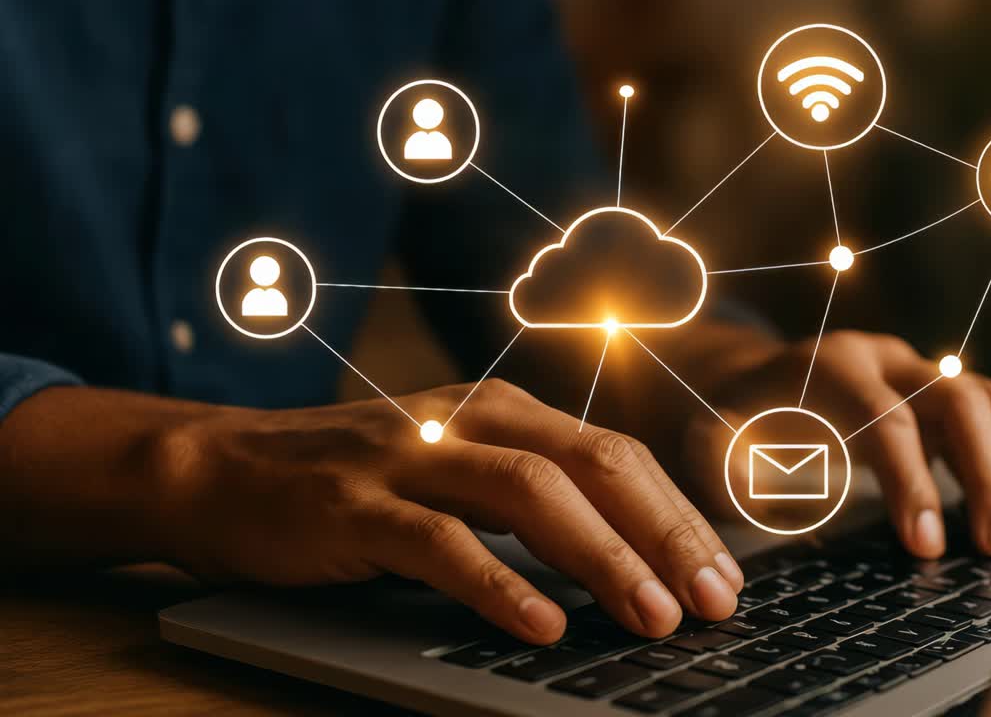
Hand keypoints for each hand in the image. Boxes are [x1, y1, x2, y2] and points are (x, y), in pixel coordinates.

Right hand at [155, 379, 742, 642]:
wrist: (219, 468)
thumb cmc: (354, 483)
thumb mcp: (455, 472)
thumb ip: (531, 500)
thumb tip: (631, 560)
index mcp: (504, 412)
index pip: (617, 456)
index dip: (679, 516)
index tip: (726, 577)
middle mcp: (468, 420)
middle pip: (594, 465)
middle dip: (664, 535)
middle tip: (715, 602)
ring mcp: (411, 456)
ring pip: (531, 495)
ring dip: (602, 557)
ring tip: (652, 616)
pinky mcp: (355, 503)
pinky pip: (440, 543)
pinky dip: (498, 583)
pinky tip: (542, 624)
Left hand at [683, 331, 990, 558]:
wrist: (753, 382)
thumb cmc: (733, 419)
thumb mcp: (711, 438)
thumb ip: (720, 457)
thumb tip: (742, 473)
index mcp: (830, 366)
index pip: (884, 419)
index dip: (911, 482)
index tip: (927, 547)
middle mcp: (886, 359)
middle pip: (958, 401)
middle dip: (988, 475)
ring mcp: (922, 373)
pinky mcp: (942, 397)